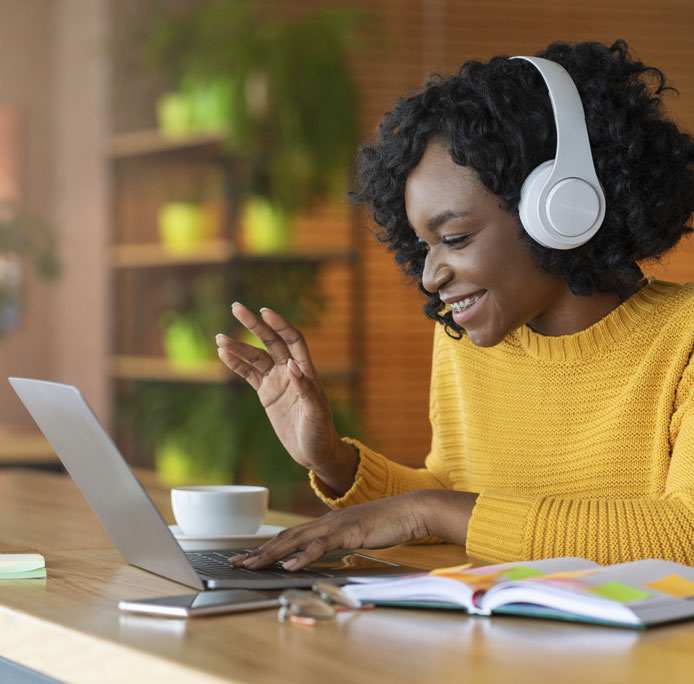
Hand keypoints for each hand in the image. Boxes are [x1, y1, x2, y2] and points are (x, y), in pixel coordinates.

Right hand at [216, 303, 357, 494]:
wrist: (313, 453)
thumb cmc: (320, 432)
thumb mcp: (316, 413)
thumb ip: (305, 389)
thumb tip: (292, 365)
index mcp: (306, 370)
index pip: (292, 339)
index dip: (279, 324)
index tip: (264, 312)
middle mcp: (290, 371)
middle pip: (270, 341)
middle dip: (254, 324)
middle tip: (236, 307)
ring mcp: (276, 381)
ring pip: (255, 357)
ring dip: (238, 346)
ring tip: (219, 337)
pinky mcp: (266, 393)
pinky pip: (249, 374)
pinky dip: (236, 364)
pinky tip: (222, 353)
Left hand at [231, 490, 478, 570]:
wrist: (411, 510)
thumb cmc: (388, 523)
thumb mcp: (357, 535)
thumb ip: (339, 542)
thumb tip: (324, 554)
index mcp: (326, 523)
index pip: (290, 535)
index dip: (268, 546)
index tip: (248, 556)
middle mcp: (326, 521)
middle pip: (285, 536)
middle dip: (259, 550)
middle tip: (236, 562)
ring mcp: (336, 525)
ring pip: (297, 539)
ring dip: (272, 553)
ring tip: (252, 565)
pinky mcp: (349, 532)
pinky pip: (322, 545)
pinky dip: (304, 556)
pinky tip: (290, 565)